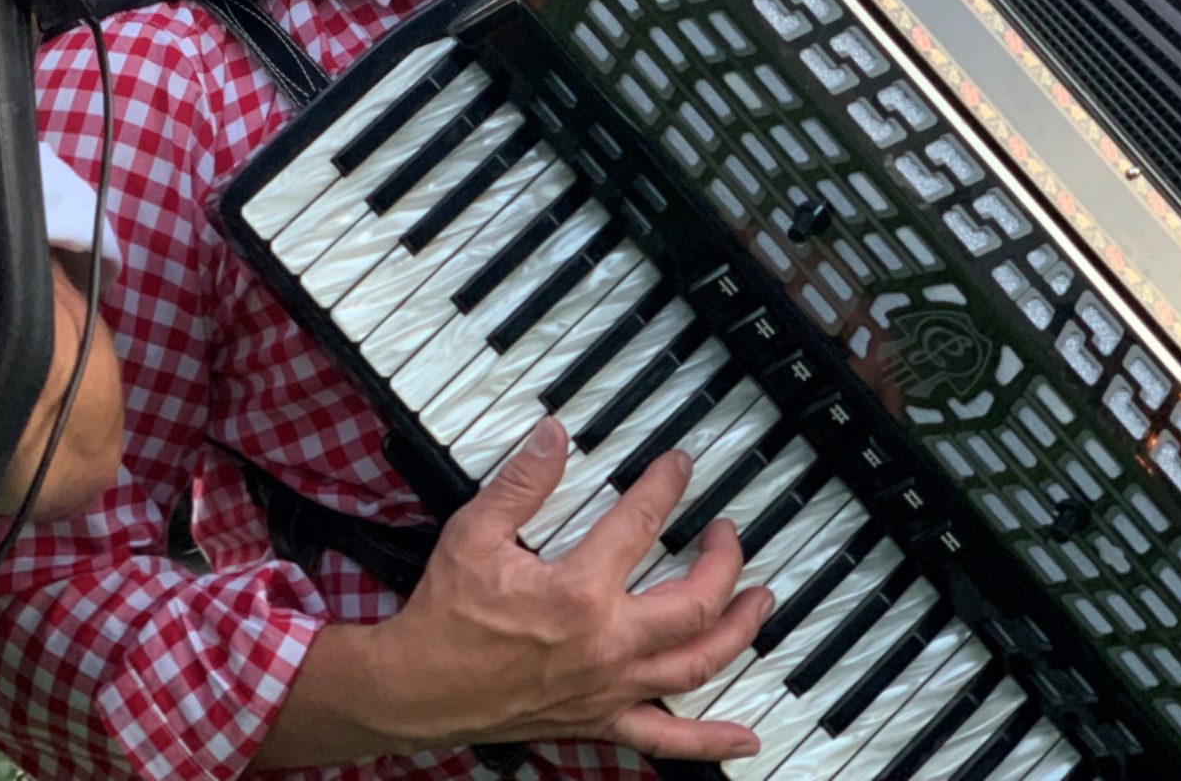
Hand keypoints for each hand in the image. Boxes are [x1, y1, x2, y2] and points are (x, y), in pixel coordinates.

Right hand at [372, 420, 772, 759]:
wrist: (421, 687)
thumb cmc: (446, 616)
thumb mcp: (474, 533)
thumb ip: (520, 484)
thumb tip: (553, 438)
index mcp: (578, 592)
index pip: (640, 526)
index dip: (665, 487)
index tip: (680, 467)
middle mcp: (607, 643)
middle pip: (694, 602)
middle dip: (723, 562)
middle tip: (726, 534)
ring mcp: (610, 686)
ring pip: (698, 663)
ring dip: (739, 631)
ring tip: (759, 602)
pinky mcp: (600, 719)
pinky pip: (668, 738)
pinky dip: (713, 741)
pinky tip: (746, 740)